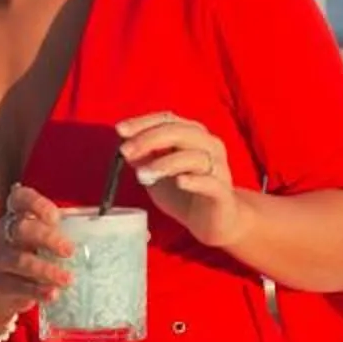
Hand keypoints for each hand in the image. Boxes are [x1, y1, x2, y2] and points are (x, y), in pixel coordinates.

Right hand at [0, 182, 71, 317]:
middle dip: (47, 238)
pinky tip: (53, 294)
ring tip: (68, 279)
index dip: (36, 203)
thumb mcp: (44, 240)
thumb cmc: (34, 255)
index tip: (56, 217)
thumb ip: (61, 233)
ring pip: (20, 260)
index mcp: (16, 215)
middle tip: (70, 250)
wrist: (6, 288)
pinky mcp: (0, 284)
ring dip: (46, 270)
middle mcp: (3, 234)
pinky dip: (38, 290)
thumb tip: (98, 234)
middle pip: (22, 229)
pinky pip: (19, 287)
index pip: (19, 198)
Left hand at [116, 111, 249, 248]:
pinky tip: (179, 182)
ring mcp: (218, 168)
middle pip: (179, 132)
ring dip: (165, 163)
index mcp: (193, 135)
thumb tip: (124, 148)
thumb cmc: (184, 194)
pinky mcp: (222, 192)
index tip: (120, 130)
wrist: (214, 222)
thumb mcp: (157, 175)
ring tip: (142, 175)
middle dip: (148, 139)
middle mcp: (209, 145)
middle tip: (125, 151)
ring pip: (193, 156)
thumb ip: (143, 159)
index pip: (167, 119)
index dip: (143, 122)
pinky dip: (194, 180)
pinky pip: (210, 182)